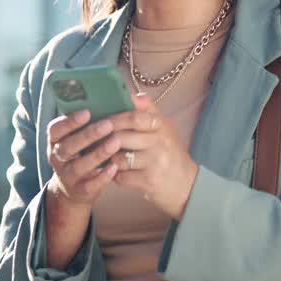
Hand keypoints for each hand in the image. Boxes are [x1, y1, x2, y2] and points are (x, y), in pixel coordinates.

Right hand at [45, 109, 122, 208]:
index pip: (55, 129)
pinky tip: (115, 167)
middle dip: (88, 135)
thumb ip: (89, 122)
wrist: (74, 189)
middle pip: (68, 147)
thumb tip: (112, 98)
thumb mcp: (78, 138)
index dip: (69, 121)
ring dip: (98, 154)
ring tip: (115, 142)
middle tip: (108, 124)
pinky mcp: (80, 191)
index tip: (87, 111)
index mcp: (55, 141)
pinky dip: (102, 176)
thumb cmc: (82, 154)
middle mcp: (57, 158)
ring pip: (79, 166)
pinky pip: (90, 184)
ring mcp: (68, 176)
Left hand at [105, 93, 198, 219]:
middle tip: (94, 141)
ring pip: (118, 158)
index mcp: (162, 126)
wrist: (187, 185)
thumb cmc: (171, 155)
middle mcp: (160, 142)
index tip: (102, 121)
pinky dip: (115, 176)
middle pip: (121, 137)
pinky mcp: (148, 181)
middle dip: (104, 140)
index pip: (134, 116)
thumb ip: (149, 111)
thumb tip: (132, 95)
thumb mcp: (165, 129)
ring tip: (104, 157)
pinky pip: (121, 176)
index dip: (114, 118)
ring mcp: (154, 162)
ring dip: (108, 159)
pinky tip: (116, 173)